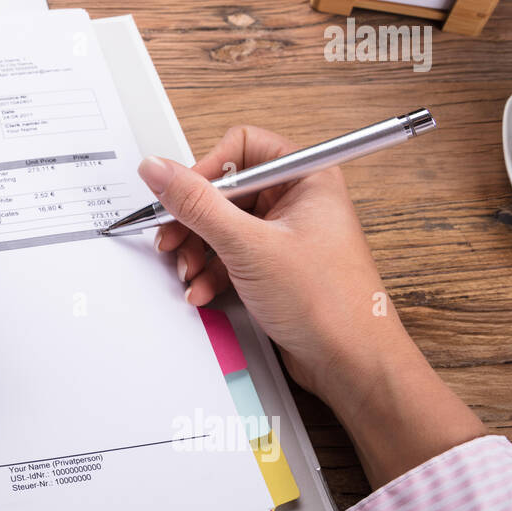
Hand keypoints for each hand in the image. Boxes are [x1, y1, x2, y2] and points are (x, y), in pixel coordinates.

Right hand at [140, 125, 483, 487]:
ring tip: (189, 272)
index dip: (207, 170)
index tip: (181, 197)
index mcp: (307, 177)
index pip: (242, 147)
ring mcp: (286, 235)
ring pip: (224, 226)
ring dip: (199, 250)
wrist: (352, 363)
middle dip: (195, 219)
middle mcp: (298, 201)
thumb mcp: (248, 246)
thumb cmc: (328, 303)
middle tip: (171, 238)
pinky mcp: (276, 267)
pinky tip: (203, 290)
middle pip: (226, 190)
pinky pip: (231, 255)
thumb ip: (197, 204)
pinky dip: (212, 271)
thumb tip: (158, 169)